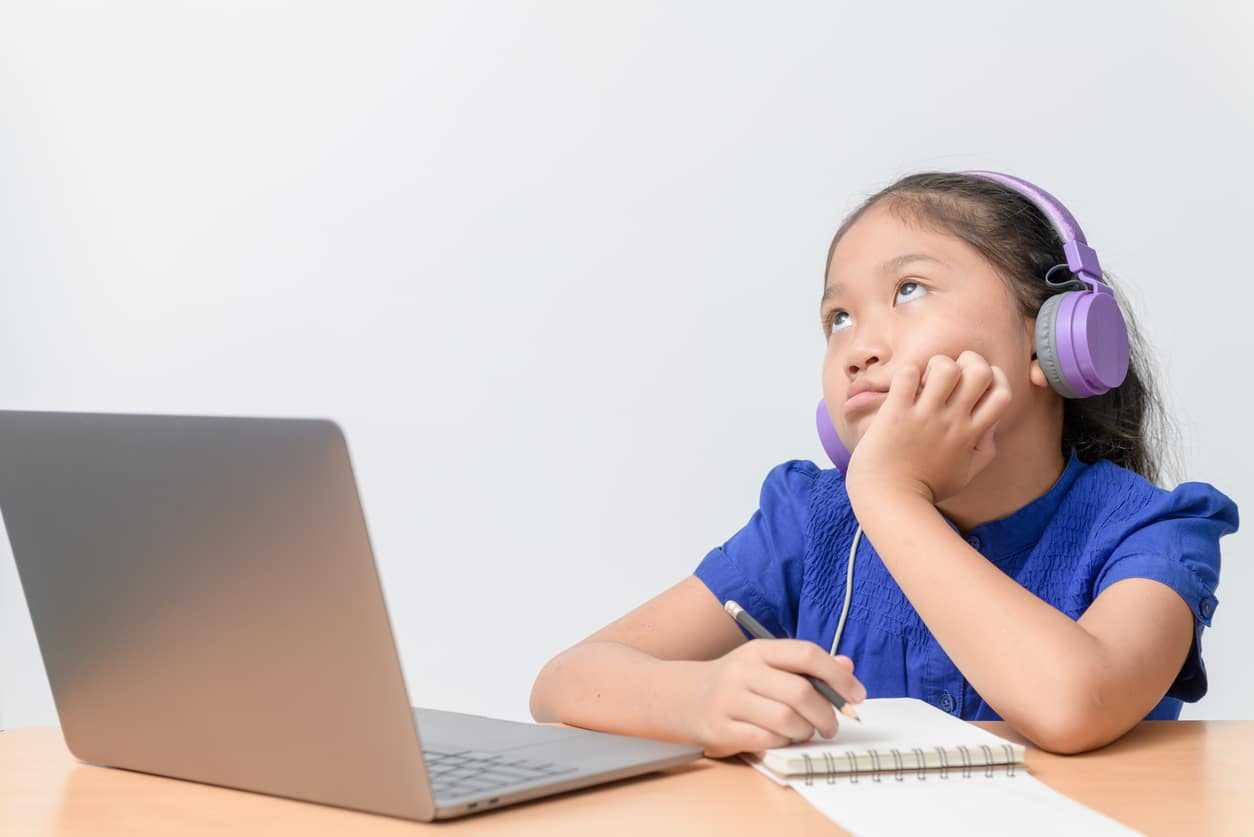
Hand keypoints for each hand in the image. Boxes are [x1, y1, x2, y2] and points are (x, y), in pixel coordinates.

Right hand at [686, 639, 865, 757]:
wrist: (681, 696)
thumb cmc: (735, 682)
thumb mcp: (766, 664)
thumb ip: (806, 665)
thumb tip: (848, 667)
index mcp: (759, 650)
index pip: (806, 654)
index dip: (838, 675)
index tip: (857, 695)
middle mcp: (743, 671)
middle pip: (800, 693)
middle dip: (826, 714)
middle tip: (831, 725)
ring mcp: (729, 700)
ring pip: (786, 720)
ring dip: (805, 731)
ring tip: (804, 731)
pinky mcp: (721, 729)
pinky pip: (767, 741)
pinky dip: (783, 743)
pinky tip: (781, 738)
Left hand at [844, 350, 1011, 506]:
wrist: (890, 501)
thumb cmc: (926, 488)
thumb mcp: (966, 474)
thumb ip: (984, 450)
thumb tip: (990, 427)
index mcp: (971, 435)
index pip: (1002, 393)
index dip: (993, 378)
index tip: (973, 384)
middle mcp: (952, 422)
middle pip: (980, 371)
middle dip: (967, 361)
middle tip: (949, 373)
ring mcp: (925, 417)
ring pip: (945, 367)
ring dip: (935, 364)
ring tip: (923, 380)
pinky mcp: (896, 414)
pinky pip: (907, 376)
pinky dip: (907, 374)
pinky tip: (902, 388)